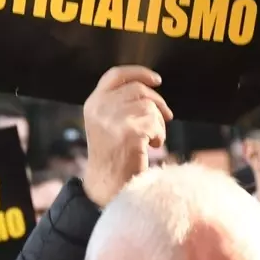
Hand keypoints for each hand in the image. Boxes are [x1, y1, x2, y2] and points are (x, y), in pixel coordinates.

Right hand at [81, 65, 173, 207]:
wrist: (107, 186)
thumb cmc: (113, 157)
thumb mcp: (107, 124)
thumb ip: (119, 104)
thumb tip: (150, 89)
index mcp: (93, 103)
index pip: (116, 75)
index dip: (138, 73)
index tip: (157, 80)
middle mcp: (100, 108)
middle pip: (138, 89)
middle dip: (157, 103)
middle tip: (166, 117)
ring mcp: (113, 119)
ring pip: (149, 106)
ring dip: (158, 123)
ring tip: (153, 139)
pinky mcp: (129, 132)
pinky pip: (155, 123)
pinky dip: (159, 134)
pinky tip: (153, 146)